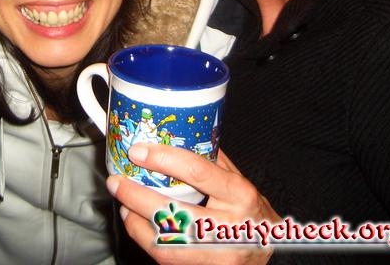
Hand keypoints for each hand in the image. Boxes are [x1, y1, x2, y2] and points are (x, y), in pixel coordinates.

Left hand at [107, 144, 277, 264]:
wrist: (272, 250)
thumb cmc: (252, 211)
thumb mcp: (239, 180)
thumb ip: (210, 160)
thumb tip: (173, 136)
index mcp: (239, 194)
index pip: (197, 172)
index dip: (163, 159)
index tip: (138, 151)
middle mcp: (228, 226)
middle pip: (173, 213)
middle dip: (136, 196)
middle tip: (117, 181)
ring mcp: (216, 254)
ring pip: (165, 243)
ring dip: (135, 222)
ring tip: (122, 204)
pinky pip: (166, 257)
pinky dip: (145, 239)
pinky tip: (136, 223)